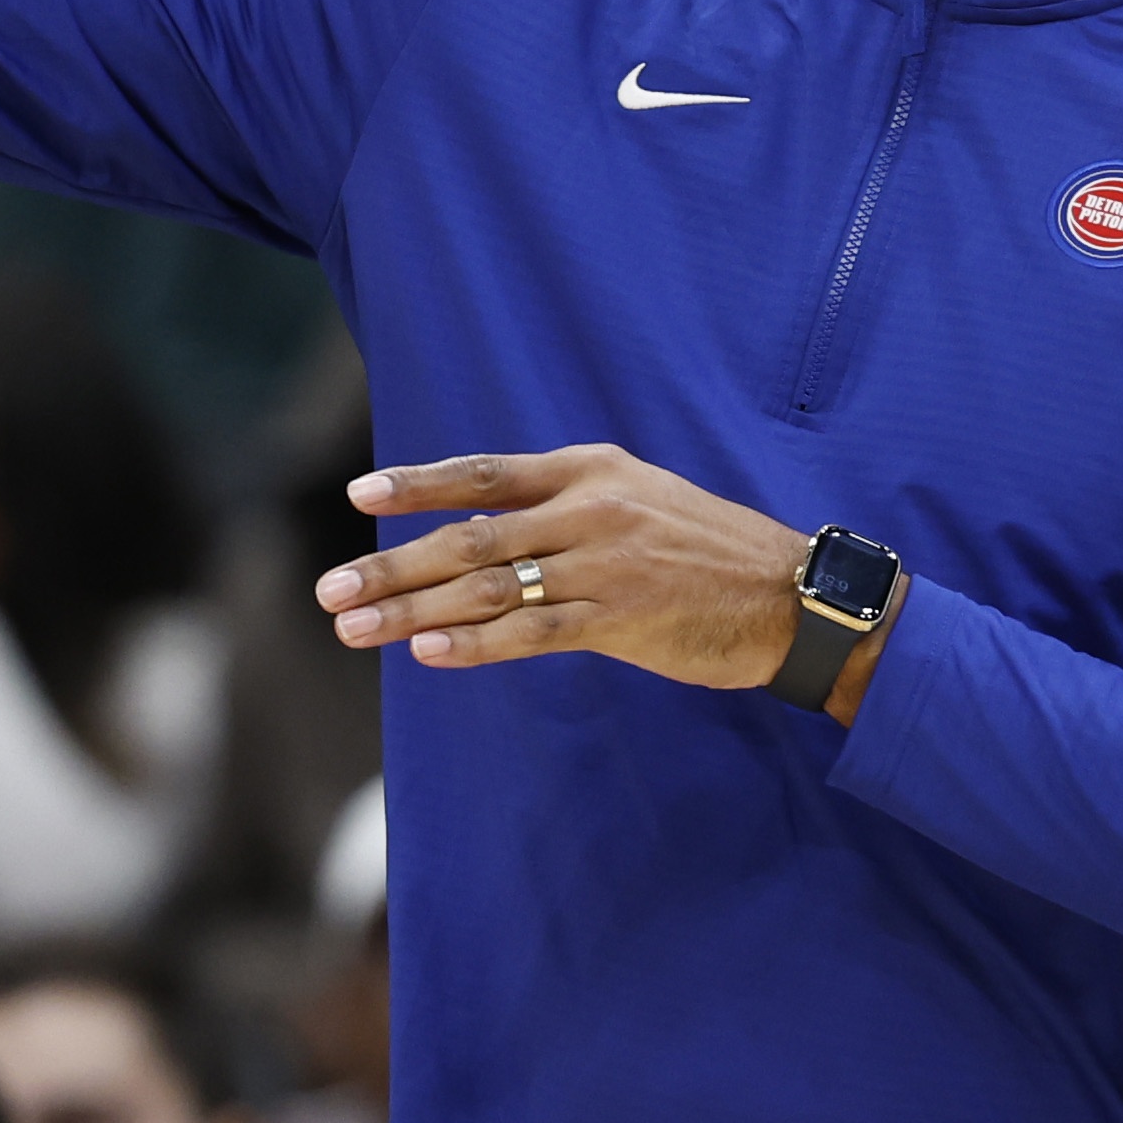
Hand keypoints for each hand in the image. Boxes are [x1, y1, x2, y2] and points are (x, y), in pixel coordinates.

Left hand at [315, 445, 902, 721]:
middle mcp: (590, 508)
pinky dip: (477, 642)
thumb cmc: (707, 552)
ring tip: (357, 628)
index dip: (419, 484)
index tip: (359, 495)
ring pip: (489, 586)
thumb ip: (564, 510)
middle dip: (391, 566)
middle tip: (330, 592)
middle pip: (470, 537)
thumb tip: (482, 536)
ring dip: (414, 611)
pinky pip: (533, 632)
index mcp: (590, 470)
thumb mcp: (637, 501)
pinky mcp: (622, 617)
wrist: (792, 596)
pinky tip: (430, 653)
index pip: (485, 473)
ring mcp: (604, 563)